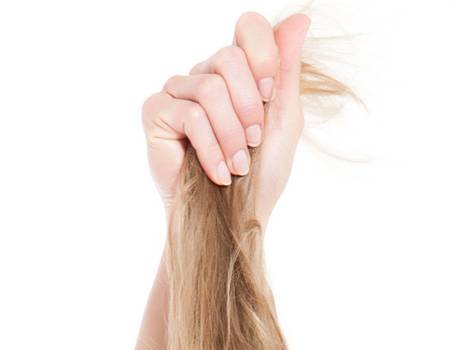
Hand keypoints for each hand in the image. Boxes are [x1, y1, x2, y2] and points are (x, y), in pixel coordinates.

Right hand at [142, 10, 311, 224]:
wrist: (232, 222)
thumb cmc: (259, 177)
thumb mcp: (284, 121)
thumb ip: (287, 71)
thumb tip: (300, 19)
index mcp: (236, 72)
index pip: (248, 28)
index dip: (264, 56)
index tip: (271, 95)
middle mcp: (204, 74)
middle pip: (229, 59)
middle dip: (250, 108)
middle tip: (253, 143)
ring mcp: (177, 91)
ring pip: (210, 89)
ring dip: (231, 136)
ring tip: (238, 166)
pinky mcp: (156, 113)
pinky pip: (189, 114)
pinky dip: (210, 149)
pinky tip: (218, 174)